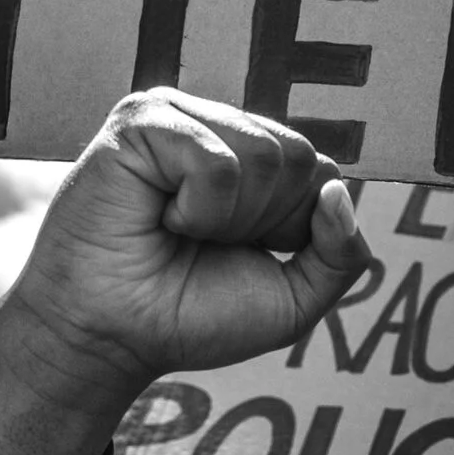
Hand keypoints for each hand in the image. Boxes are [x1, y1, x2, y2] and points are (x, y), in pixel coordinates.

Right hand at [0, 90, 370, 393]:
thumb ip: (341, 255)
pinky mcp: (141, 122)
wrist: (112, 336)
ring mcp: (179, 118)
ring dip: (229, 217)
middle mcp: (218, 130)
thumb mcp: (294, 300)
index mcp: (254, 162)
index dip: (293, 229)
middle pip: (298, 157)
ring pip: (265, 154)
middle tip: (204, 240)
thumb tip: (341, 190)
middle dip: (264, 220)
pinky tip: (161, 217)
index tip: (241, 251)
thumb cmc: (190, 317)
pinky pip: (215, 159)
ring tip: (178, 229)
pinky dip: (199, 208)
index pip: (320, 171)